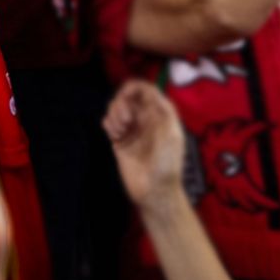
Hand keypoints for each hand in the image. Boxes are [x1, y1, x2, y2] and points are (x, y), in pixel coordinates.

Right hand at [103, 81, 186, 206]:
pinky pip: (108, 122)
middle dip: (122, 102)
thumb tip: (148, 91)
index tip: (126, 96)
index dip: (134, 88)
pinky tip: (115, 135)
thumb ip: (161, 110)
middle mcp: (145, 119)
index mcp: (160, 115)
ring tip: (120, 131)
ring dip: (114, 113)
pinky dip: (108, 123)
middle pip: (127, 96)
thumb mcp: (171, 135)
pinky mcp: (119, 141)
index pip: (146, 90)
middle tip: (126, 120)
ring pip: (116, 107)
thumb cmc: (167, 164)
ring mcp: (131, 129)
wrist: (155, 191)